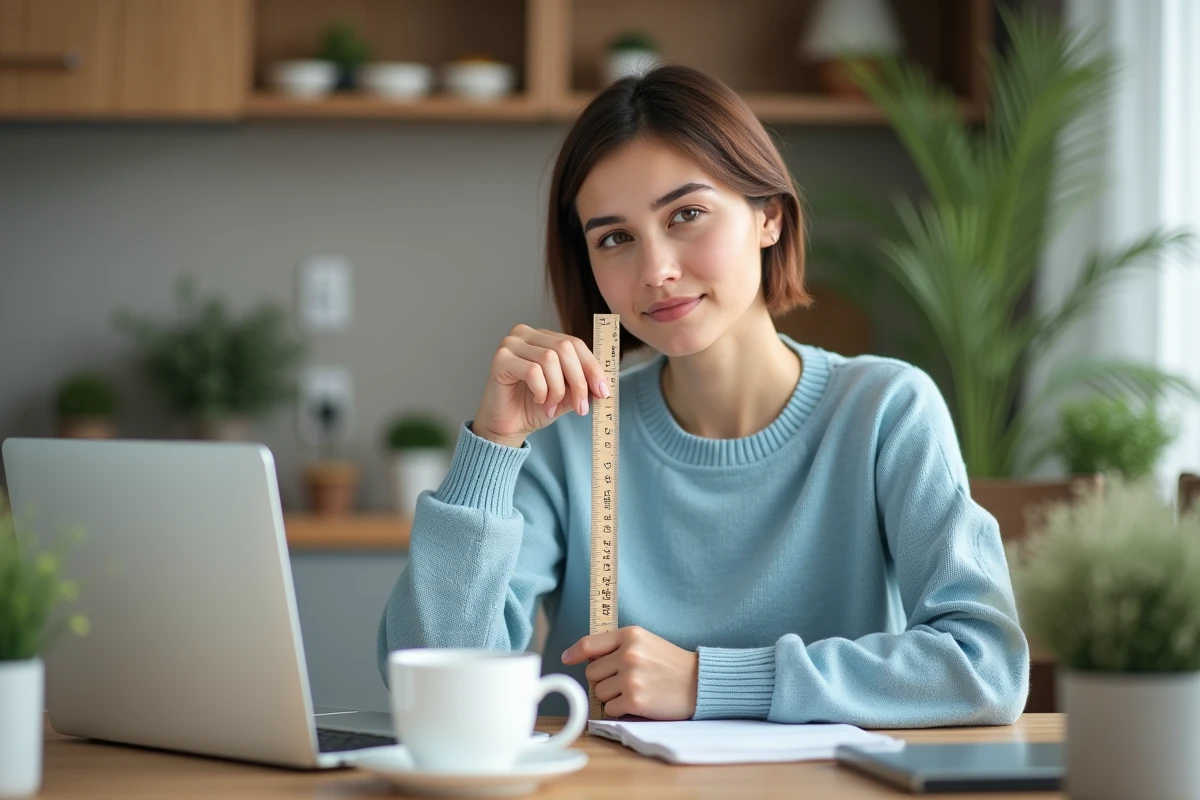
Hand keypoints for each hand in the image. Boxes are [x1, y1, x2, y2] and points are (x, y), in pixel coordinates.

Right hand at [472, 325, 609, 447]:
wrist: (508, 427)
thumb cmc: (533, 407)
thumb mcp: (567, 396)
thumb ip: (584, 385)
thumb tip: (605, 384)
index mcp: (544, 337)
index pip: (575, 344)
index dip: (592, 367)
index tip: (603, 392)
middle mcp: (526, 334)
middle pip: (565, 348)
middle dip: (578, 381)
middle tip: (581, 407)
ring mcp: (511, 343)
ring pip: (550, 359)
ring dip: (557, 390)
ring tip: (551, 407)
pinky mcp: (501, 359)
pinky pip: (532, 371)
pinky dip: (541, 391)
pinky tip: (538, 401)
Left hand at [561, 626, 698, 719]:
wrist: (699, 682)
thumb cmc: (671, 663)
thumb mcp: (645, 642)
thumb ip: (616, 645)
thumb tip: (580, 656)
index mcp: (630, 635)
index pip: (589, 644)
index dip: (574, 653)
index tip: (567, 659)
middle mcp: (628, 654)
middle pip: (592, 673)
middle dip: (604, 679)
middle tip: (626, 679)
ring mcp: (631, 678)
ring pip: (598, 692)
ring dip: (612, 696)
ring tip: (635, 689)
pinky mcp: (634, 700)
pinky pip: (610, 709)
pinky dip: (621, 709)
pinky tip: (639, 701)